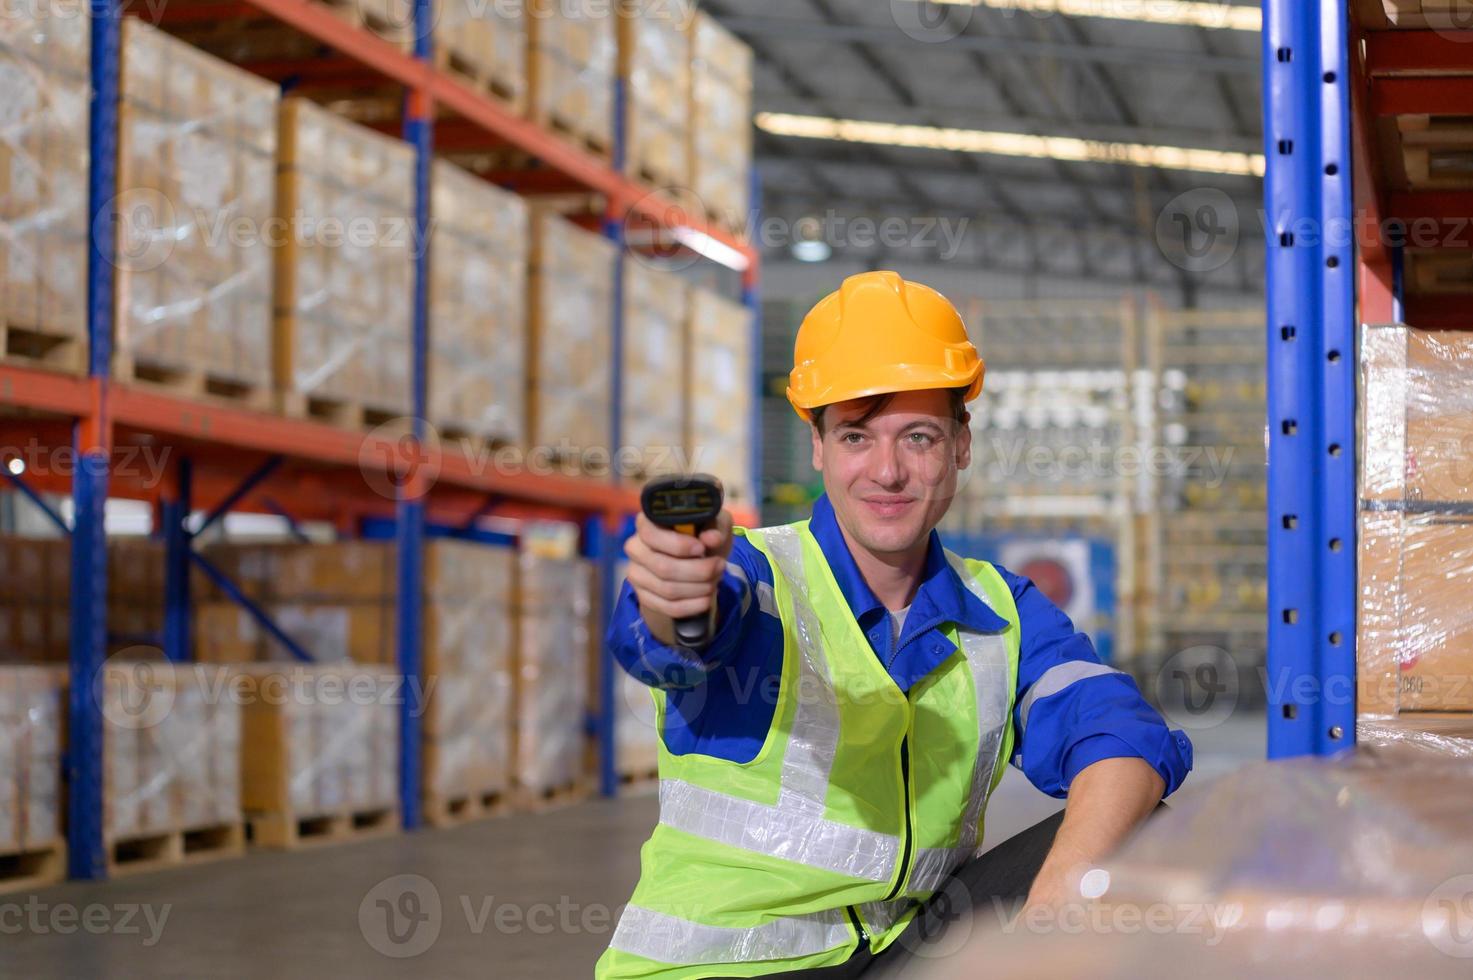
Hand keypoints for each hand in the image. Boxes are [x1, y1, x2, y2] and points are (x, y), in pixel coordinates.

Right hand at [624, 510, 733, 646]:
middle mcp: (635, 548)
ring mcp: (636, 574)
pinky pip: (667, 607)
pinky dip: (692, 605)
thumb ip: (714, 527)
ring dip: (699, 588)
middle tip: (719, 566)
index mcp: (646, 523)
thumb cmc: (702, 534)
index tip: (702, 548)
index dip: (678, 545)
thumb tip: (712, 538)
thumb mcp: (713, 523)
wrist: (695, 558)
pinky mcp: (643, 596)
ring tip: (715, 580)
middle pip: (663, 567)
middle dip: (698, 571)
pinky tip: (706, 598)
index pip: (652, 536)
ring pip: (668, 590)